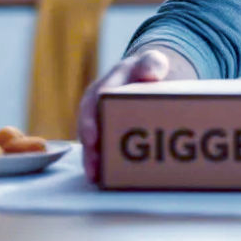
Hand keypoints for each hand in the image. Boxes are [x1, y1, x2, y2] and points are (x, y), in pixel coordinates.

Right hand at [77, 49, 172, 183]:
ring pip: (91, 141)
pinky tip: (103, 178)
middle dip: (90, 146)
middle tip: (94, 164)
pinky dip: (101, 163)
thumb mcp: (152, 62)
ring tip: (96, 176)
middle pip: (88, 125)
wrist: (151, 77)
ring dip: (92, 158)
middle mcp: (99, 102)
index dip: (91, 120)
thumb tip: (151, 74)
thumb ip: (152, 63)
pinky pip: (100, 148)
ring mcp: (101, 117)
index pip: (96, 100)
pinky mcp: (107, 132)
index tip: (94, 138)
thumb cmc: (150, 70)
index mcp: (109, 83)